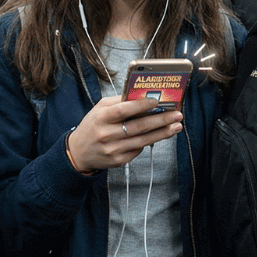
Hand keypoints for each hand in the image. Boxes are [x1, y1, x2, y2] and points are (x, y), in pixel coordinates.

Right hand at [65, 97, 181, 172]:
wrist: (79, 152)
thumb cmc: (93, 126)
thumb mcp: (100, 109)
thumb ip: (120, 102)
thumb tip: (143, 95)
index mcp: (101, 118)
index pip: (123, 110)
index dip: (140, 105)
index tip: (157, 101)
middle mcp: (107, 134)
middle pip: (138, 127)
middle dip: (161, 120)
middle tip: (177, 114)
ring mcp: (113, 149)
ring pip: (143, 140)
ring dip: (163, 133)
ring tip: (177, 125)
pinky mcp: (119, 160)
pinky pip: (139, 149)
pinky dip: (151, 141)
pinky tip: (161, 134)